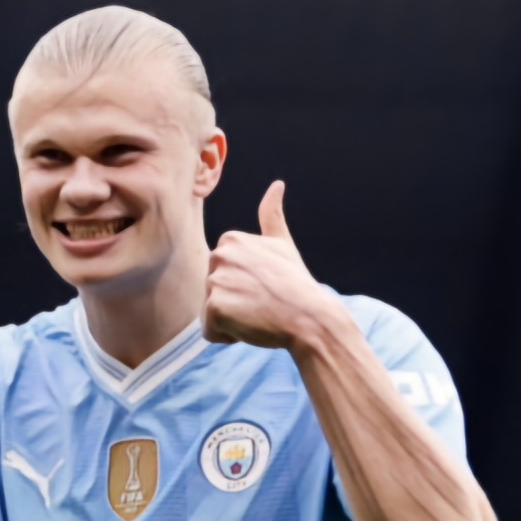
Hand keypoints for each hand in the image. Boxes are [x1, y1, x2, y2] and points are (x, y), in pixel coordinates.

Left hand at [204, 181, 349, 350]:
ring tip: (258, 314)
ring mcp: (216, 281)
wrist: (310, 316)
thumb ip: (272, 216)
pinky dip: (228, 336)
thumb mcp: (282, 245)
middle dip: (235, 304)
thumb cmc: (296, 284)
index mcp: (230, 240)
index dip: (243, 288)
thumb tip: (277, 185)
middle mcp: (218, 256)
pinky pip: (210, 331)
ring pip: (211, 312)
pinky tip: (252, 326)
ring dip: (232, 321)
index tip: (264, 286)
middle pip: (213, 293)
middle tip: (262, 302)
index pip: (220, 275)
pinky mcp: (215, 307)